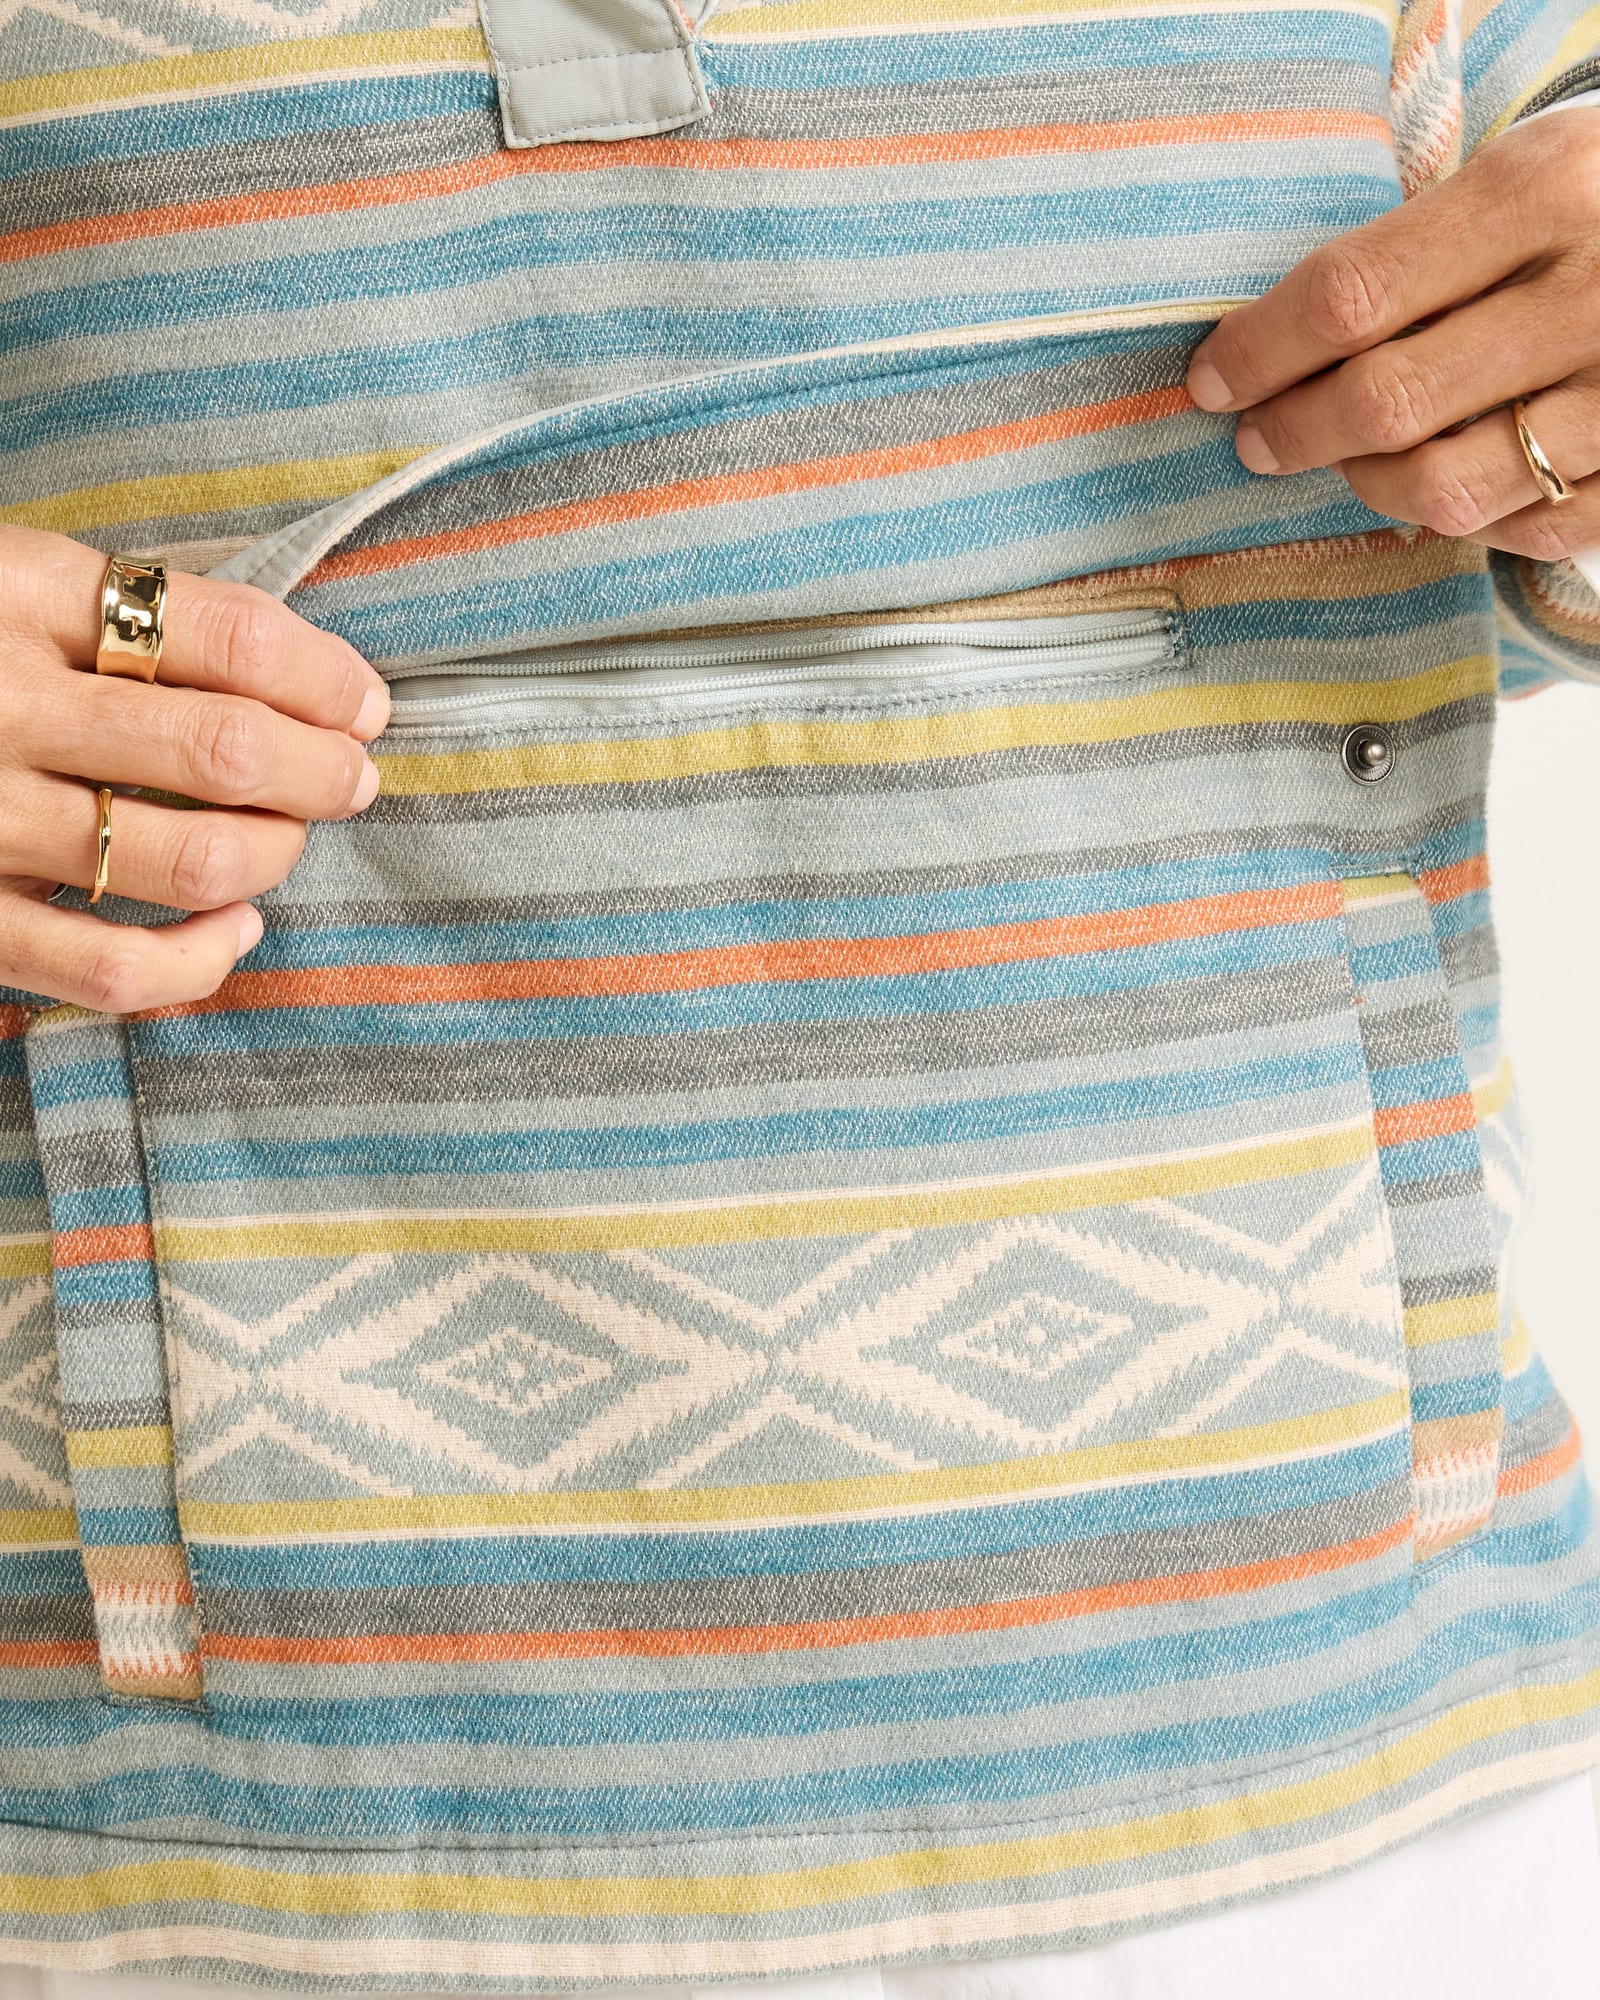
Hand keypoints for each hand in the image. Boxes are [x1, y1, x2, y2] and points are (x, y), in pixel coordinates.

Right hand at [0, 525, 388, 1010]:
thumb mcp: (9, 580)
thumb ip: (131, 611)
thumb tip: (312, 681)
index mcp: (16, 593)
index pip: (228, 636)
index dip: (326, 678)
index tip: (364, 704)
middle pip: (224, 750)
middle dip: (322, 773)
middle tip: (350, 778)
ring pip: (187, 860)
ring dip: (273, 855)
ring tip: (286, 839)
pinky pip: (110, 971)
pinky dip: (201, 959)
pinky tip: (235, 928)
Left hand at [1185, 106, 1599, 562]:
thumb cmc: (1590, 211)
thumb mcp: (1517, 182)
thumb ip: (1413, 255)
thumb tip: (1267, 354)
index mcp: (1544, 191)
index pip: (1352, 295)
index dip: (1259, 350)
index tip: (1211, 379)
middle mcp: (1591, 293)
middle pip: (1385, 400)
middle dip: (1295, 430)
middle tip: (1258, 437)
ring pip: (1444, 485)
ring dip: (1367, 483)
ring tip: (1345, 461)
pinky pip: (1520, 529)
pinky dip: (1463, 516)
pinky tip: (1442, 482)